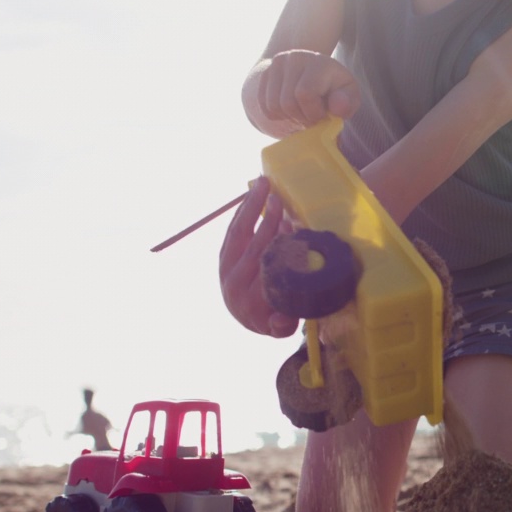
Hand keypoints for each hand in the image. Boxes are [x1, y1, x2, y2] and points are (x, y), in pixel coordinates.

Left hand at [219, 177, 299, 336]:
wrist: (247, 319)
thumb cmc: (273, 319)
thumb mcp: (281, 327)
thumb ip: (283, 324)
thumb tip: (281, 319)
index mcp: (249, 299)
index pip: (263, 266)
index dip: (274, 243)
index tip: (288, 223)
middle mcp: (233, 281)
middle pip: (249, 245)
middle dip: (263, 219)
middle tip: (276, 196)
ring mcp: (225, 267)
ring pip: (237, 233)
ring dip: (249, 206)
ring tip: (262, 183)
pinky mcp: (223, 256)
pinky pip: (232, 230)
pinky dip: (243, 212)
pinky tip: (253, 195)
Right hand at [256, 49, 360, 128]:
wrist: (315, 73)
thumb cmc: (335, 89)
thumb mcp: (349, 95)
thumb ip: (347, 103)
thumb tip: (337, 108)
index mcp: (318, 62)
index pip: (305, 94)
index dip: (313, 113)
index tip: (323, 116)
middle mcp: (294, 58)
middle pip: (287, 103)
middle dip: (302, 118)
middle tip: (312, 117)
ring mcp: (276, 64)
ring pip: (273, 106)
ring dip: (289, 118)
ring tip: (303, 113)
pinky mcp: (265, 73)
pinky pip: (265, 106)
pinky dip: (278, 116)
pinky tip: (291, 110)